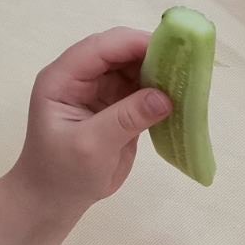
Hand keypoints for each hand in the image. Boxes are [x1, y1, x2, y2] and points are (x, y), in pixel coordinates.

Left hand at [10, 28, 171, 215]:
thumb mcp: (91, 146)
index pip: (100, 48)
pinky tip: (181, 96)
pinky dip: (162, 91)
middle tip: (186, 64)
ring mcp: (101, 91)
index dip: (133, 43)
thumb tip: (165, 97)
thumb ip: (126, 118)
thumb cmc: (62, 174)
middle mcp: (82, 78)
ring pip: (135, 68)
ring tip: (189, 79)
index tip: (170, 49)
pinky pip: (143, 89)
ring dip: (160, 72)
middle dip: (152, 54)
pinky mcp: (119, 107)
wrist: (55, 201)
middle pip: (120, 52)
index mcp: (63, 79)